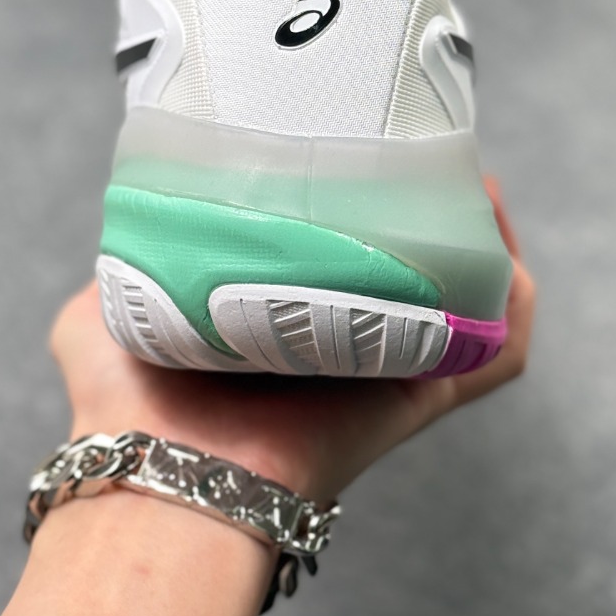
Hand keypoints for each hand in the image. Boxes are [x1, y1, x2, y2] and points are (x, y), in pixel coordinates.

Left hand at [51, 179, 534, 502]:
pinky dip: (512, 296)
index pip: (344, 257)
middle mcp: (344, 344)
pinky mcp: (423, 395)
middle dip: (432, 211)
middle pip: (417, 273)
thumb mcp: (102, 315)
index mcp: (284, 320)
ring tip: (471, 185)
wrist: (159, 470)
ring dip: (485, 243)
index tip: (369, 146)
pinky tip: (496, 234)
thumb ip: (117, 268)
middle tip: (429, 151)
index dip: (367, 207)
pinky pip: (500, 349)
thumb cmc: (126, 406)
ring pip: (472, 303)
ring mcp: (389, 372)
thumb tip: (125, 227)